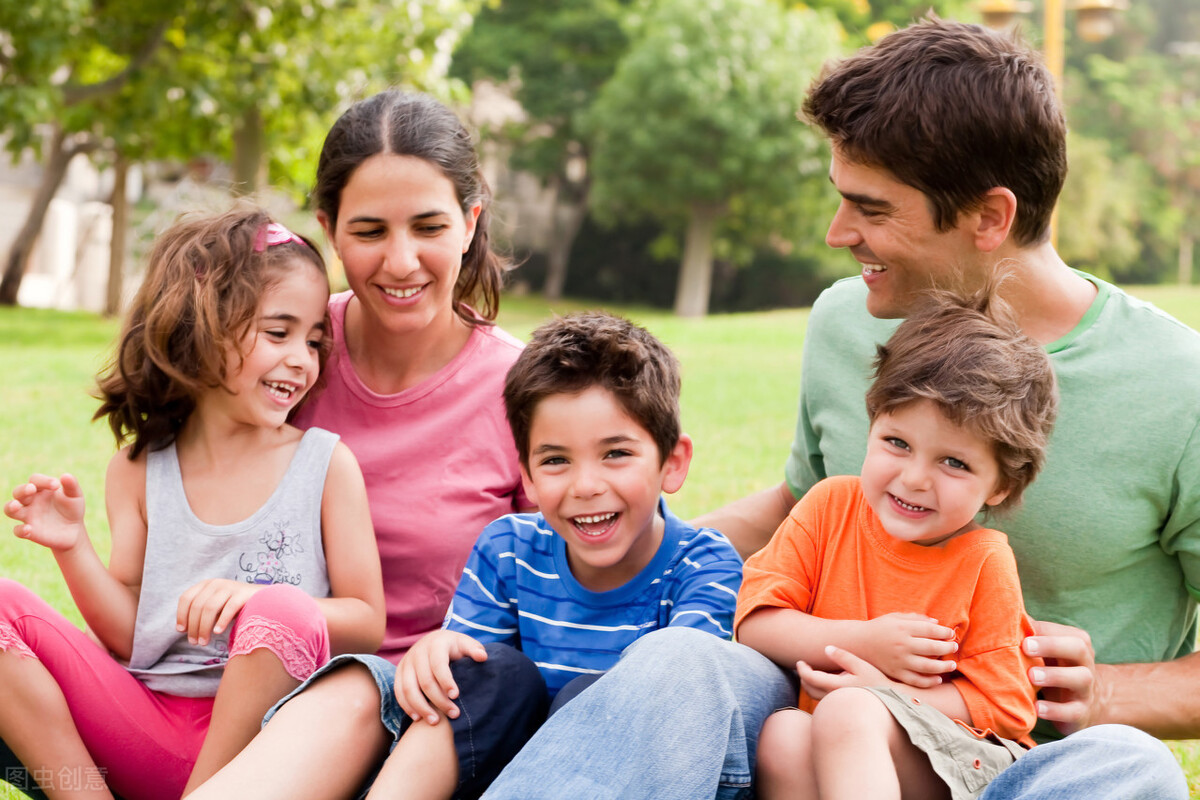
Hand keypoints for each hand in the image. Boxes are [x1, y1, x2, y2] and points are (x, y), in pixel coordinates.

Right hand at [5, 474, 86, 550]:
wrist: (74, 530)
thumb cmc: (72, 509)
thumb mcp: (75, 496)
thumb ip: (71, 486)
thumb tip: (65, 475)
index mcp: (41, 489)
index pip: (35, 480)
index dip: (43, 480)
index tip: (56, 485)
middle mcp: (30, 501)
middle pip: (18, 492)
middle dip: (22, 490)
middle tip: (31, 489)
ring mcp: (27, 516)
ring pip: (10, 509)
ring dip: (10, 507)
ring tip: (16, 505)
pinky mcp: (28, 531)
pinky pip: (17, 530)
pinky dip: (20, 530)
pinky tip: (29, 529)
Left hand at [176, 579, 257, 645]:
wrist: (264, 598)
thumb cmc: (235, 606)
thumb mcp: (215, 605)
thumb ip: (201, 612)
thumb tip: (183, 629)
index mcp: (206, 584)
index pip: (186, 598)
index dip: (181, 615)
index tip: (182, 631)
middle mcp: (216, 583)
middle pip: (197, 606)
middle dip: (193, 626)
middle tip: (194, 642)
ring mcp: (230, 587)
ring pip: (209, 608)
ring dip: (203, 628)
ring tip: (204, 642)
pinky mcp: (243, 594)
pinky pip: (228, 608)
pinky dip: (221, 621)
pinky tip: (218, 632)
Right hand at [396, 630, 487, 725]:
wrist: (433, 640)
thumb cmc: (454, 646)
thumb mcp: (465, 643)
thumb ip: (474, 649)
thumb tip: (483, 657)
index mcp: (435, 644)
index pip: (439, 665)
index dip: (446, 681)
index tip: (456, 696)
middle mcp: (418, 652)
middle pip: (425, 681)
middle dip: (439, 700)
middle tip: (454, 714)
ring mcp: (406, 662)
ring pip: (409, 689)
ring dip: (421, 707)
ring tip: (435, 722)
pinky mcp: (399, 672)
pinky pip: (399, 692)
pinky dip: (407, 706)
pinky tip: (418, 718)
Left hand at [798, 645, 893, 700]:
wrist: (891, 703)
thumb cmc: (877, 683)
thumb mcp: (862, 666)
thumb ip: (843, 656)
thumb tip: (827, 648)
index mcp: (836, 686)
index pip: (810, 678)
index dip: (802, 669)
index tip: (800, 661)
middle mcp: (834, 698)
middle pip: (809, 689)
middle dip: (803, 677)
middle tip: (803, 665)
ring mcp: (837, 705)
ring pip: (815, 696)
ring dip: (810, 684)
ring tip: (812, 672)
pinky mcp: (841, 708)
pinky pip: (823, 699)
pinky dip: (818, 690)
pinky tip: (825, 681)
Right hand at [860, 612, 957, 687]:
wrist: (858, 643)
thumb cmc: (880, 628)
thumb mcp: (895, 617)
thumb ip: (916, 618)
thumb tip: (937, 623)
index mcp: (902, 628)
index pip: (930, 630)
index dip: (944, 632)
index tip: (951, 633)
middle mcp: (902, 645)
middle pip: (932, 648)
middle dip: (947, 647)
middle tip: (954, 646)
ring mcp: (899, 661)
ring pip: (927, 666)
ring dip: (943, 666)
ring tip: (952, 664)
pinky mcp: (895, 673)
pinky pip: (916, 680)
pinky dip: (929, 681)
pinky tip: (938, 679)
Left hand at [1024, 619, 1109, 734]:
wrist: (1082, 702)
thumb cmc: (1053, 666)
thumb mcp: (1045, 649)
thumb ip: (1028, 633)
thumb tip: (1000, 615)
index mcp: (1075, 641)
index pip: (1059, 630)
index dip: (1039, 629)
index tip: (1015, 627)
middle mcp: (1084, 662)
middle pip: (1077, 648)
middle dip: (1051, 645)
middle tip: (1025, 646)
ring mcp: (1085, 688)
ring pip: (1081, 678)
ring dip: (1055, 676)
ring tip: (1031, 676)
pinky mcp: (1081, 711)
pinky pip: (1072, 711)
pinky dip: (1055, 710)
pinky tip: (1036, 708)